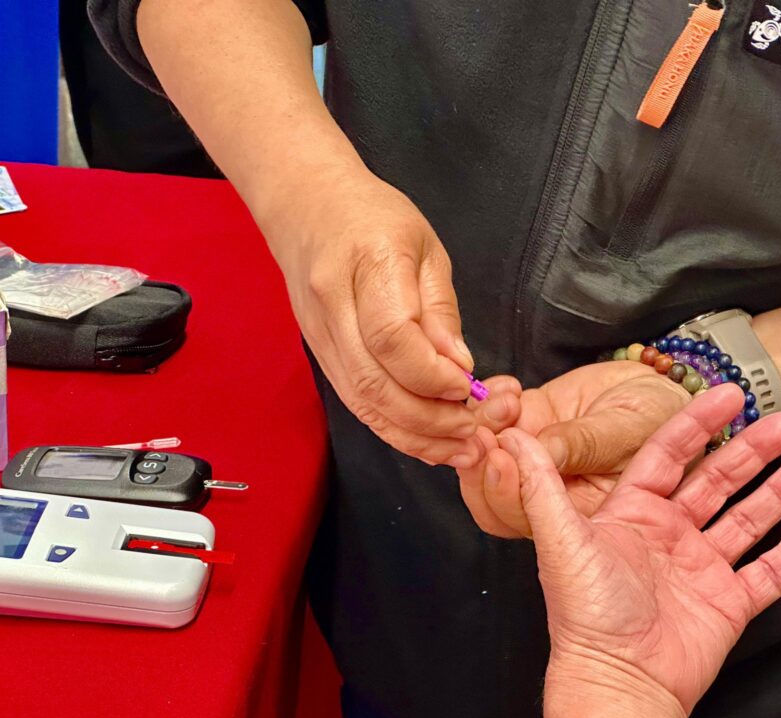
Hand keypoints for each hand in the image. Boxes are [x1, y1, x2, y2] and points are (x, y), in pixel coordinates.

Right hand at [268, 166, 481, 466]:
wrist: (306, 205)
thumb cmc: (373, 217)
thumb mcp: (426, 248)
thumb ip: (441, 310)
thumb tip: (460, 366)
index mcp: (367, 263)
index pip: (392, 338)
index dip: (432, 375)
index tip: (467, 388)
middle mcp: (334, 306)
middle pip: (374, 383)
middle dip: (429, 419)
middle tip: (474, 431)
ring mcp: (319, 335)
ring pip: (362, 403)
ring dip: (413, 435)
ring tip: (459, 449)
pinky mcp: (319, 355)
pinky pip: (355, 403)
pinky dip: (393, 428)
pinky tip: (427, 440)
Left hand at [458, 361, 691, 535]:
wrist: (669, 390)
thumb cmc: (667, 421)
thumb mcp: (632, 436)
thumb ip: (584, 446)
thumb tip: (533, 449)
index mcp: (580, 516)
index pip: (523, 517)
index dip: (504, 490)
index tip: (499, 456)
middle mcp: (553, 494)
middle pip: (496, 494)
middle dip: (481, 462)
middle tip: (481, 431)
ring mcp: (539, 458)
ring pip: (491, 456)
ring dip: (486, 427)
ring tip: (505, 401)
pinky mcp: (533, 423)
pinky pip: (498, 420)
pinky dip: (492, 402)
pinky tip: (508, 388)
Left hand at [500, 384, 780, 713]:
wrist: (617, 681)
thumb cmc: (585, 613)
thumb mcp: (560, 538)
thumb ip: (541, 483)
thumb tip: (511, 435)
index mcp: (633, 514)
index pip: (670, 455)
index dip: (698, 423)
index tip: (727, 394)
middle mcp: (669, 535)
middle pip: (718, 481)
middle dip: (752, 450)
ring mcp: (701, 569)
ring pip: (748, 519)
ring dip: (779, 492)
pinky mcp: (728, 603)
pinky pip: (770, 572)